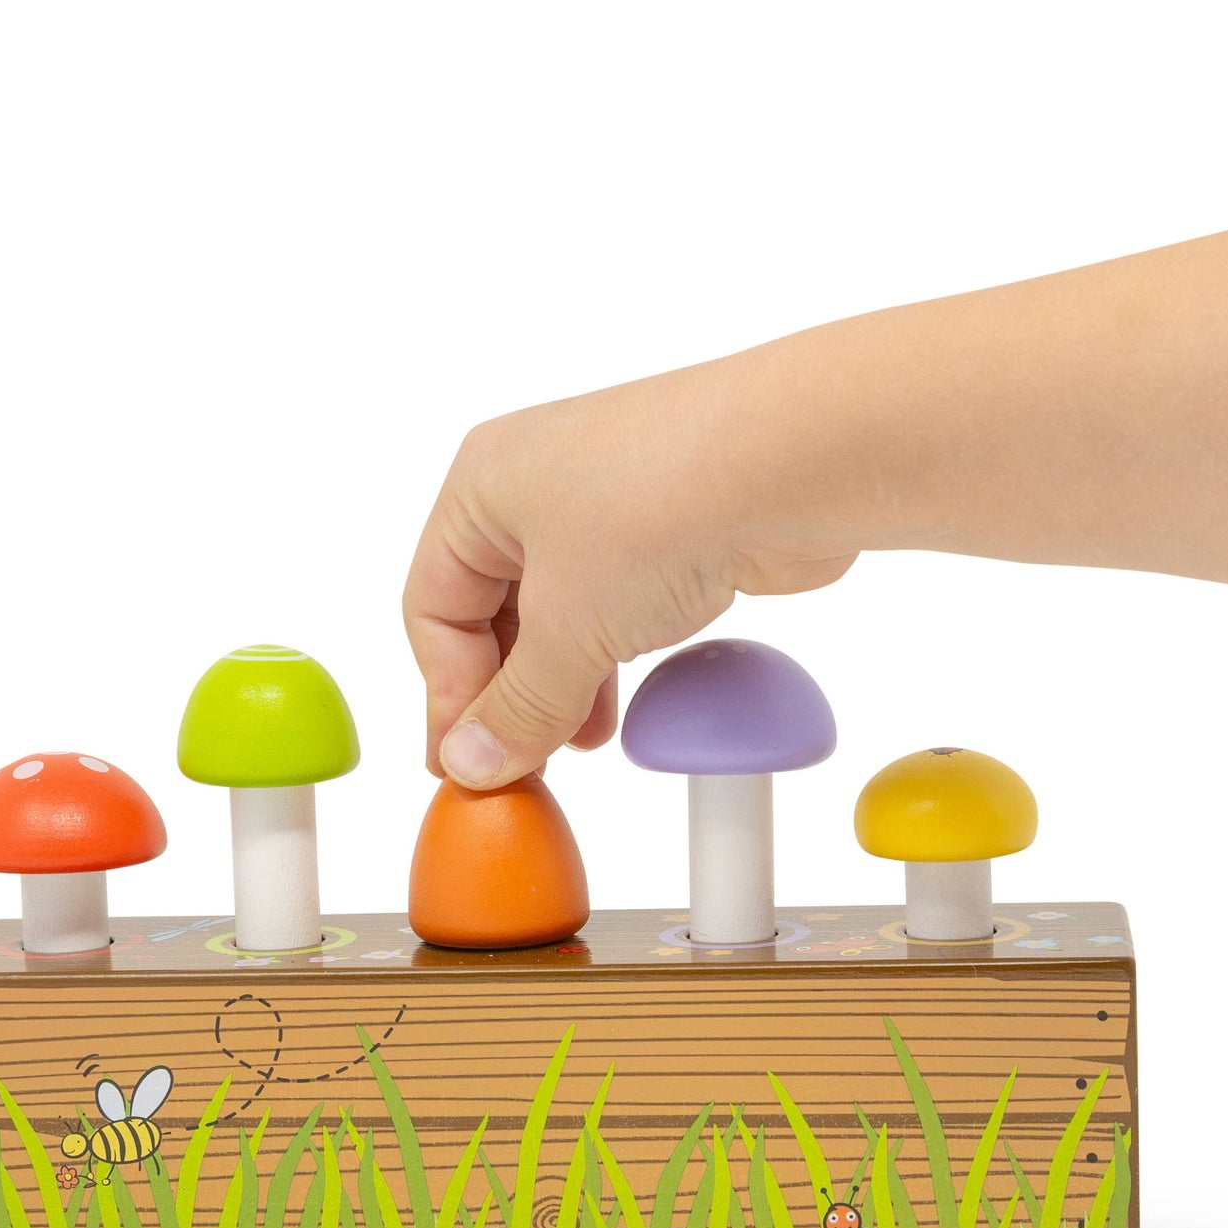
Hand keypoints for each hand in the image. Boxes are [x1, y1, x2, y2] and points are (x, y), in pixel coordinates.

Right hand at [403, 355, 860, 787]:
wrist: (796, 461)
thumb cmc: (658, 509)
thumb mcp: (567, 630)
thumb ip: (517, 708)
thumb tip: (470, 764)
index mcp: (482, 484)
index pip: (432, 607)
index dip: (446, 694)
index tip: (466, 765)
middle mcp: (536, 482)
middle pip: (491, 611)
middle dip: (503, 693)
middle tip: (518, 765)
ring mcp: (606, 501)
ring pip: (556, 614)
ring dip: (556, 688)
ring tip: (574, 747)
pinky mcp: (668, 527)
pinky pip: (614, 606)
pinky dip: (605, 662)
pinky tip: (618, 711)